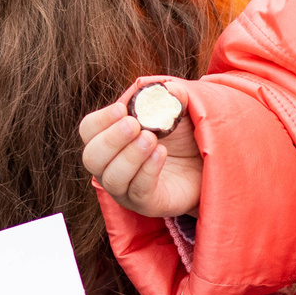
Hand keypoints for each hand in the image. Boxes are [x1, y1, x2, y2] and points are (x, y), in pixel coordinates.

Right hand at [79, 89, 201, 217]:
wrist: (206, 165)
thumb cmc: (183, 137)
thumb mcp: (177, 111)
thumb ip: (172, 97)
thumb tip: (169, 90)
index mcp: (109, 140)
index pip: (88, 131)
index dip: (101, 120)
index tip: (121, 110)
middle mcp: (110, 167)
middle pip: (92, 157)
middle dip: (111, 139)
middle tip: (134, 125)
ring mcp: (126, 189)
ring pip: (112, 178)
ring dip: (129, 156)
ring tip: (151, 139)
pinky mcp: (147, 204)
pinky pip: (138, 191)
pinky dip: (147, 170)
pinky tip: (161, 154)